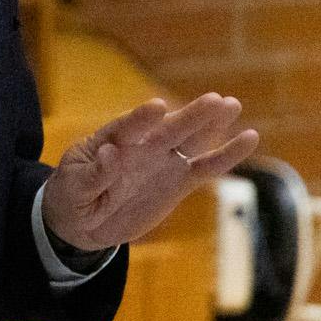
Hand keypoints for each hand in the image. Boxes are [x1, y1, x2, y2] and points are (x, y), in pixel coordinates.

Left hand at [44, 93, 258, 251]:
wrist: (82, 220)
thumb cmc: (72, 195)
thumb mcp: (73, 187)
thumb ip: (93, 174)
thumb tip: (110, 155)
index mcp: (110, 140)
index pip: (126, 127)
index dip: (141, 118)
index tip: (157, 106)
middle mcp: (141, 145)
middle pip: (167, 128)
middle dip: (189, 115)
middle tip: (215, 99)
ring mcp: (162, 160)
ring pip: (191, 140)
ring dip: (210, 124)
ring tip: (232, 104)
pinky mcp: (178, 180)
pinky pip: (205, 167)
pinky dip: (226, 155)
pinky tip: (248, 138)